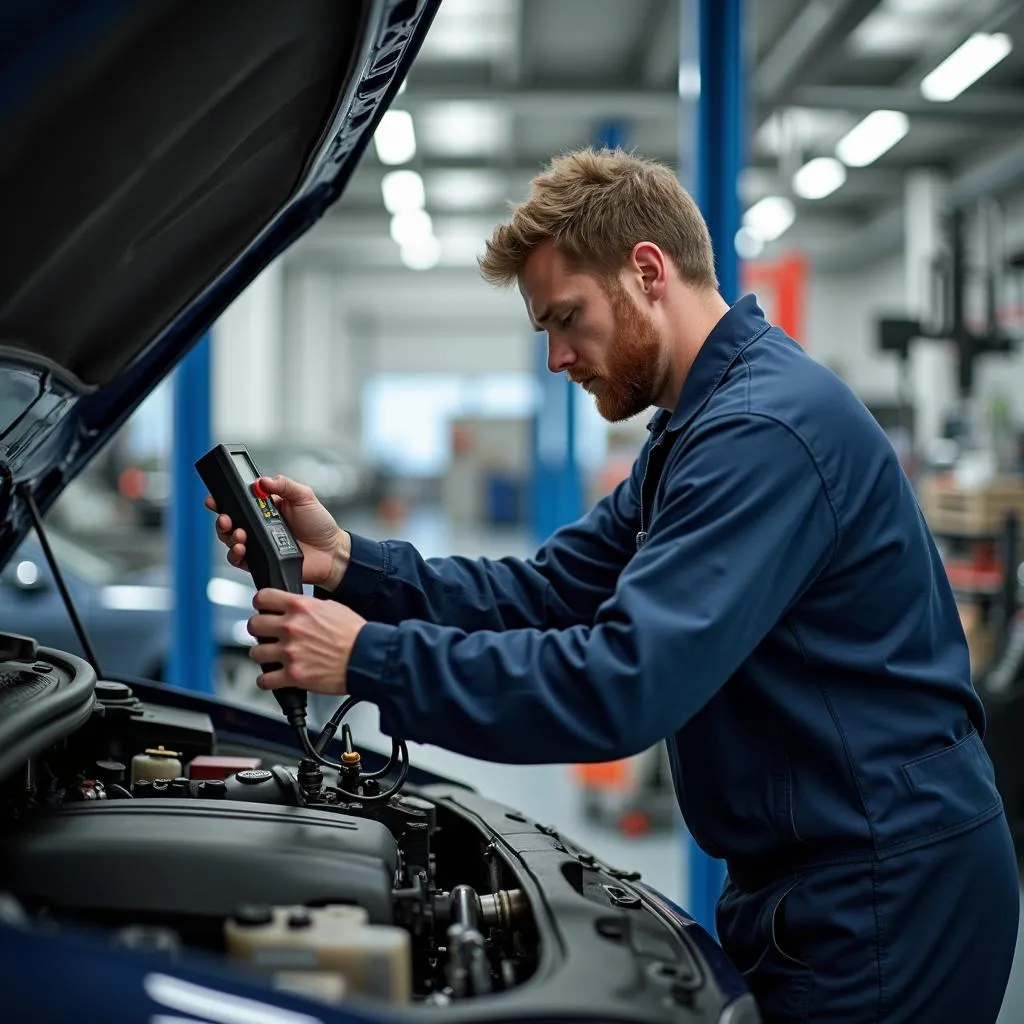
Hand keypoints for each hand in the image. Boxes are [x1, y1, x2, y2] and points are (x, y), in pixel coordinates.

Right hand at [205, 474, 351, 589]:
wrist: (331, 552)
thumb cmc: (319, 524)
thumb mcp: (304, 497)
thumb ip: (284, 485)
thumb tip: (262, 481)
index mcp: (265, 507)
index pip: (238, 501)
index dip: (223, 499)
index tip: (215, 498)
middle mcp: (257, 525)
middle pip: (228, 521)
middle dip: (221, 519)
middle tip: (226, 517)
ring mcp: (257, 544)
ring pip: (230, 540)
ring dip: (228, 536)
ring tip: (239, 533)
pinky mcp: (259, 561)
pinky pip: (239, 559)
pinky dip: (236, 554)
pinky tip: (242, 548)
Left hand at [247, 589, 366, 694]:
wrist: (366, 657)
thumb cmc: (355, 634)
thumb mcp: (333, 607)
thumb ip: (309, 607)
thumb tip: (297, 607)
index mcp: (301, 608)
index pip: (263, 598)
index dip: (261, 604)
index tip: (262, 609)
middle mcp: (292, 628)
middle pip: (254, 625)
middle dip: (259, 630)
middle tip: (266, 635)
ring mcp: (290, 652)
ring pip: (255, 653)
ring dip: (262, 656)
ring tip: (271, 657)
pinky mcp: (293, 675)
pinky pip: (264, 679)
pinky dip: (266, 680)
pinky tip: (273, 678)